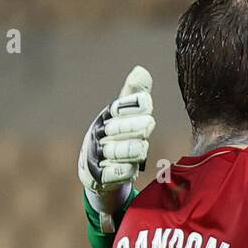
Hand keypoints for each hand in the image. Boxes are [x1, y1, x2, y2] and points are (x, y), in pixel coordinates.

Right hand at [78, 66, 154, 227]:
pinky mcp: (99, 177)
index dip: (133, 105)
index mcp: (109, 116)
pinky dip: (123, 171)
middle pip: (117, 128)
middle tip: (149, 125)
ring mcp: (98, 155)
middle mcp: (101, 134)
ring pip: (115, 151)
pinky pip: (113, 174)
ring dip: (130, 149)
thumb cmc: (117, 138)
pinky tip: (132, 170)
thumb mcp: (125, 116)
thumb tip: (141, 70)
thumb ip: (135, 96)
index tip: (147, 104)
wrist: (97, 171)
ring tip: (141, 149)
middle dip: (133, 126)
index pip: (120, 107)